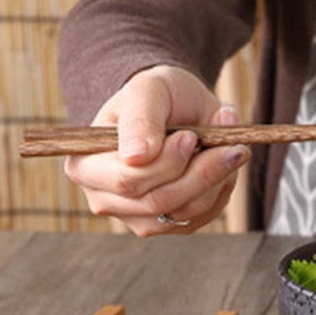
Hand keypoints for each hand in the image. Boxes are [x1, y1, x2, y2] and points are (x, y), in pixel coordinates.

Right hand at [64, 65, 250, 235]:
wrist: (176, 109)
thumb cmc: (156, 96)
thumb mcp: (148, 90)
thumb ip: (140, 118)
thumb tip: (135, 158)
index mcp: (86, 166)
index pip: (128, 180)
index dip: (166, 163)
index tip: (190, 136)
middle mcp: (105, 200)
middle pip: (159, 202)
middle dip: (201, 173)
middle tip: (230, 145)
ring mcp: (137, 217)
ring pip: (185, 213)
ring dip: (216, 180)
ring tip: (230, 148)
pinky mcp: (169, 224)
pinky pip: (202, 216)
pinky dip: (219, 190)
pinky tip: (221, 164)